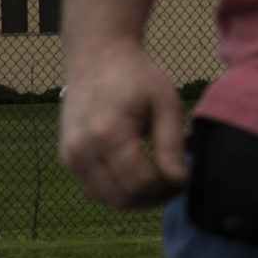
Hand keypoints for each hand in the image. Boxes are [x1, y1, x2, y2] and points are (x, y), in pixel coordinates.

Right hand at [59, 36, 188, 208]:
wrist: (97, 56)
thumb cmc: (136, 76)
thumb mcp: (164, 101)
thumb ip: (171, 143)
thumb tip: (180, 180)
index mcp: (107, 134)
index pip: (142, 184)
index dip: (170, 187)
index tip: (188, 174)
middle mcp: (82, 151)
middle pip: (126, 198)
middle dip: (157, 196)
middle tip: (178, 179)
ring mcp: (71, 158)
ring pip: (111, 201)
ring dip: (140, 198)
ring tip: (162, 177)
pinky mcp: (68, 161)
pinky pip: (98, 192)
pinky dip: (122, 191)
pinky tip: (141, 173)